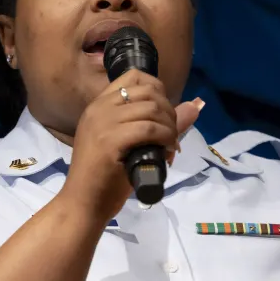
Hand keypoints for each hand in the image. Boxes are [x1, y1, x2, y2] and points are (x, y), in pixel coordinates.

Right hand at [61, 72, 202, 223]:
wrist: (83, 204)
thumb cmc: (104, 178)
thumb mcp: (130, 144)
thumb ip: (158, 123)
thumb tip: (196, 105)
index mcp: (99, 106)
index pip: (134, 76)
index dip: (158, 90)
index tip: (163, 114)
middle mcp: (99, 108)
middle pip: (147, 91)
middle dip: (168, 111)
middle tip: (171, 135)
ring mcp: (102, 123)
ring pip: (151, 108)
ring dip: (169, 126)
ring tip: (169, 145)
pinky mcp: (109, 141)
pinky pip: (149, 128)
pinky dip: (165, 137)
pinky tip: (166, 150)